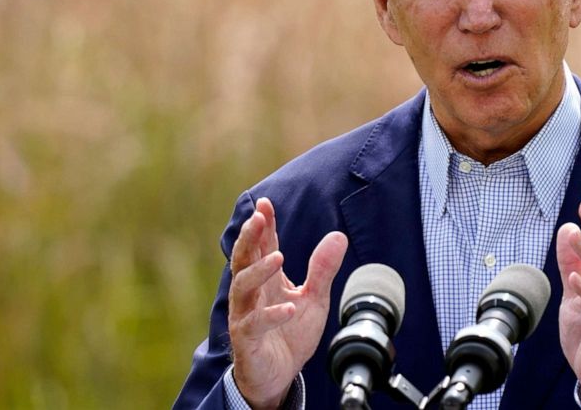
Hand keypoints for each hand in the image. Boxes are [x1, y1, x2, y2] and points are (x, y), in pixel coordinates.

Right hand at [228, 198, 347, 408]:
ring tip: (279, 257)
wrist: (279, 376)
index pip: (262, 247)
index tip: (266, 204)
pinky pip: (253, 325)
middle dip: (250, 238)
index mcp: (266, 280)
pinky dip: (270, 315)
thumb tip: (338, 236)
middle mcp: (251, 294)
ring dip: (259, 271)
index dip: (263, 226)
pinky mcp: (247, 341)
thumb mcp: (314, 298)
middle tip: (258, 218)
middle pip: (243, 260)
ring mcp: (246, 316)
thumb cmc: (290, 334)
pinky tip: (288, 307)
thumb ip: (323, 269)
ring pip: (242, 288)